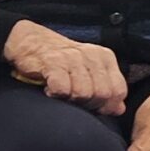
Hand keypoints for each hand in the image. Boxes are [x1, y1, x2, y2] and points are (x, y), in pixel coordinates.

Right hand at [4, 21, 128, 114]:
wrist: (31, 41)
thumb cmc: (61, 61)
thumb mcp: (88, 71)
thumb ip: (106, 88)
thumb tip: (118, 109)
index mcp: (104, 57)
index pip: (118, 90)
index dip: (108, 105)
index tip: (93, 106)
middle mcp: (91, 55)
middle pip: (102, 94)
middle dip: (88, 104)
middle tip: (74, 100)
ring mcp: (72, 58)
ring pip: (83, 93)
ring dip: (70, 100)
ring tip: (61, 93)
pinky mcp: (53, 62)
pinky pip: (62, 89)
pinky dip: (55, 94)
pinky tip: (50, 89)